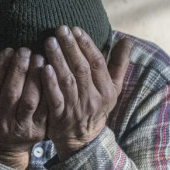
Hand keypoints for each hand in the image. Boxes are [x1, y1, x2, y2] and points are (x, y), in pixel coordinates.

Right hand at [0, 47, 47, 168]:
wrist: (4, 145)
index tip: (8, 50)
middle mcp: (1, 121)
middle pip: (11, 92)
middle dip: (19, 69)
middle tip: (26, 50)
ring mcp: (20, 127)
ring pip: (29, 100)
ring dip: (35, 78)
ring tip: (39, 58)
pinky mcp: (38, 130)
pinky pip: (45, 109)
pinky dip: (48, 91)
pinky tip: (50, 75)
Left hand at [40, 26, 132, 157]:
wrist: (82, 140)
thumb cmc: (96, 107)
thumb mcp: (112, 89)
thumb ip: (118, 65)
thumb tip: (126, 41)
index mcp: (107, 90)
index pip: (98, 63)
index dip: (87, 45)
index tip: (76, 29)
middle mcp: (94, 98)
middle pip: (82, 69)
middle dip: (71, 47)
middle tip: (60, 29)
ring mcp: (77, 108)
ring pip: (68, 80)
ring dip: (58, 59)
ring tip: (50, 42)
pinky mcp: (61, 116)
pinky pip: (55, 97)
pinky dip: (50, 82)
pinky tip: (43, 67)